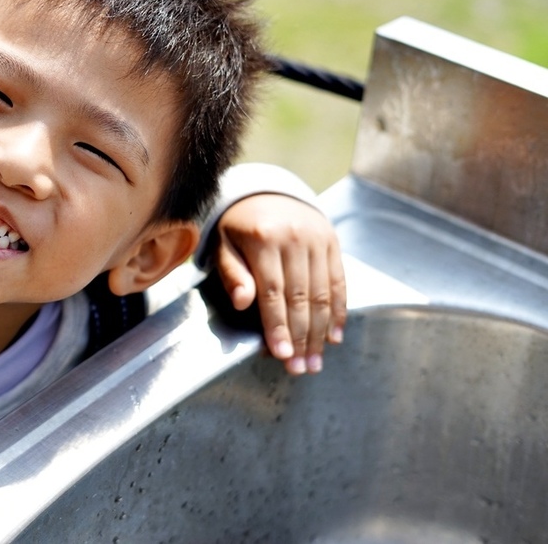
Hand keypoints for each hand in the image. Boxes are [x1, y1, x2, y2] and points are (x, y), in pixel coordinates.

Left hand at [214, 194, 345, 374]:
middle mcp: (294, 238)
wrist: (266, 193)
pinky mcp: (333, 242)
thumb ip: (232, 274)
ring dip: (321, 333)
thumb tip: (244, 302)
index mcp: (263, 238)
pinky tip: (334, 336)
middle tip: (301, 368)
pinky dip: (338, 312)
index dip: (278, 325)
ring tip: (316, 361)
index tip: (282, 354)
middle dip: (301, 337)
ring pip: (323, 293)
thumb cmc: (239, 228)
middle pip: (301, 297)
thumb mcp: (223, 245)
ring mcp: (317, 239)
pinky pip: (339, 282)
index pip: (273, 291)